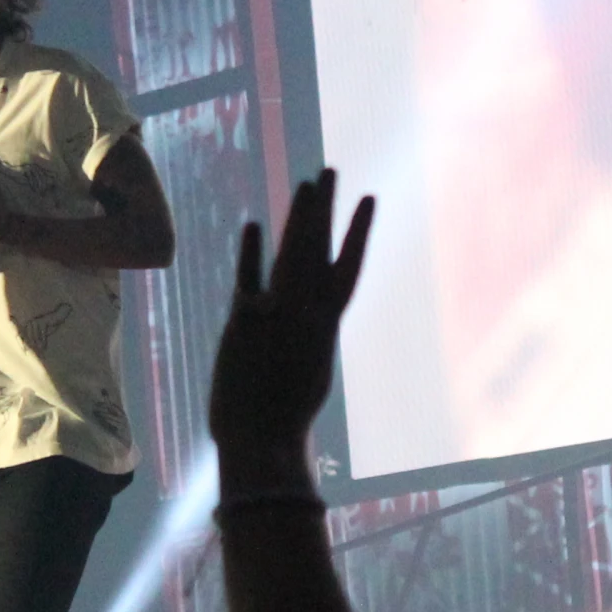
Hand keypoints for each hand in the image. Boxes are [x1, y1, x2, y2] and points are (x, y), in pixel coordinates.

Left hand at [208, 169, 373, 482]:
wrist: (260, 441)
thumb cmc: (282, 420)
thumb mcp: (307, 377)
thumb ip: (307, 343)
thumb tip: (310, 325)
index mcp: (324, 328)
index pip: (346, 269)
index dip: (356, 233)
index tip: (368, 199)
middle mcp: (307, 313)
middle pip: (318, 249)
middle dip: (324, 209)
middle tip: (329, 170)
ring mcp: (278, 313)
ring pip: (293, 254)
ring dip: (300, 217)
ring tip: (308, 182)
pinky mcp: (243, 320)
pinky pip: (247, 278)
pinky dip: (249, 252)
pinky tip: (251, 224)